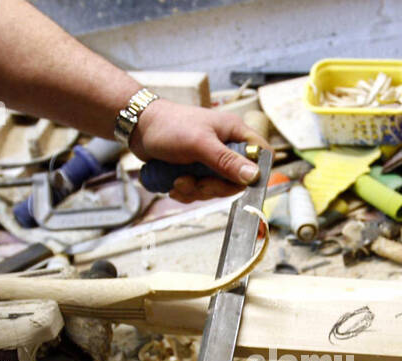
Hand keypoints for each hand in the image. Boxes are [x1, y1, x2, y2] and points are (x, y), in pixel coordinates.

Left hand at [128, 99, 269, 202]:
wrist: (139, 128)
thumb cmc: (168, 126)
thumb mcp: (199, 144)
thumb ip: (226, 161)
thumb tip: (254, 176)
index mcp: (235, 133)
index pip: (262, 156)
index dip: (255, 173)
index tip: (236, 183)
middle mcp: (227, 147)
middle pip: (237, 181)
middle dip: (213, 187)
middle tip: (194, 183)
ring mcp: (212, 160)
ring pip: (217, 189)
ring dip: (195, 191)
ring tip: (178, 180)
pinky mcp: (197, 171)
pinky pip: (201, 191)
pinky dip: (187, 193)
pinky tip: (173, 184)